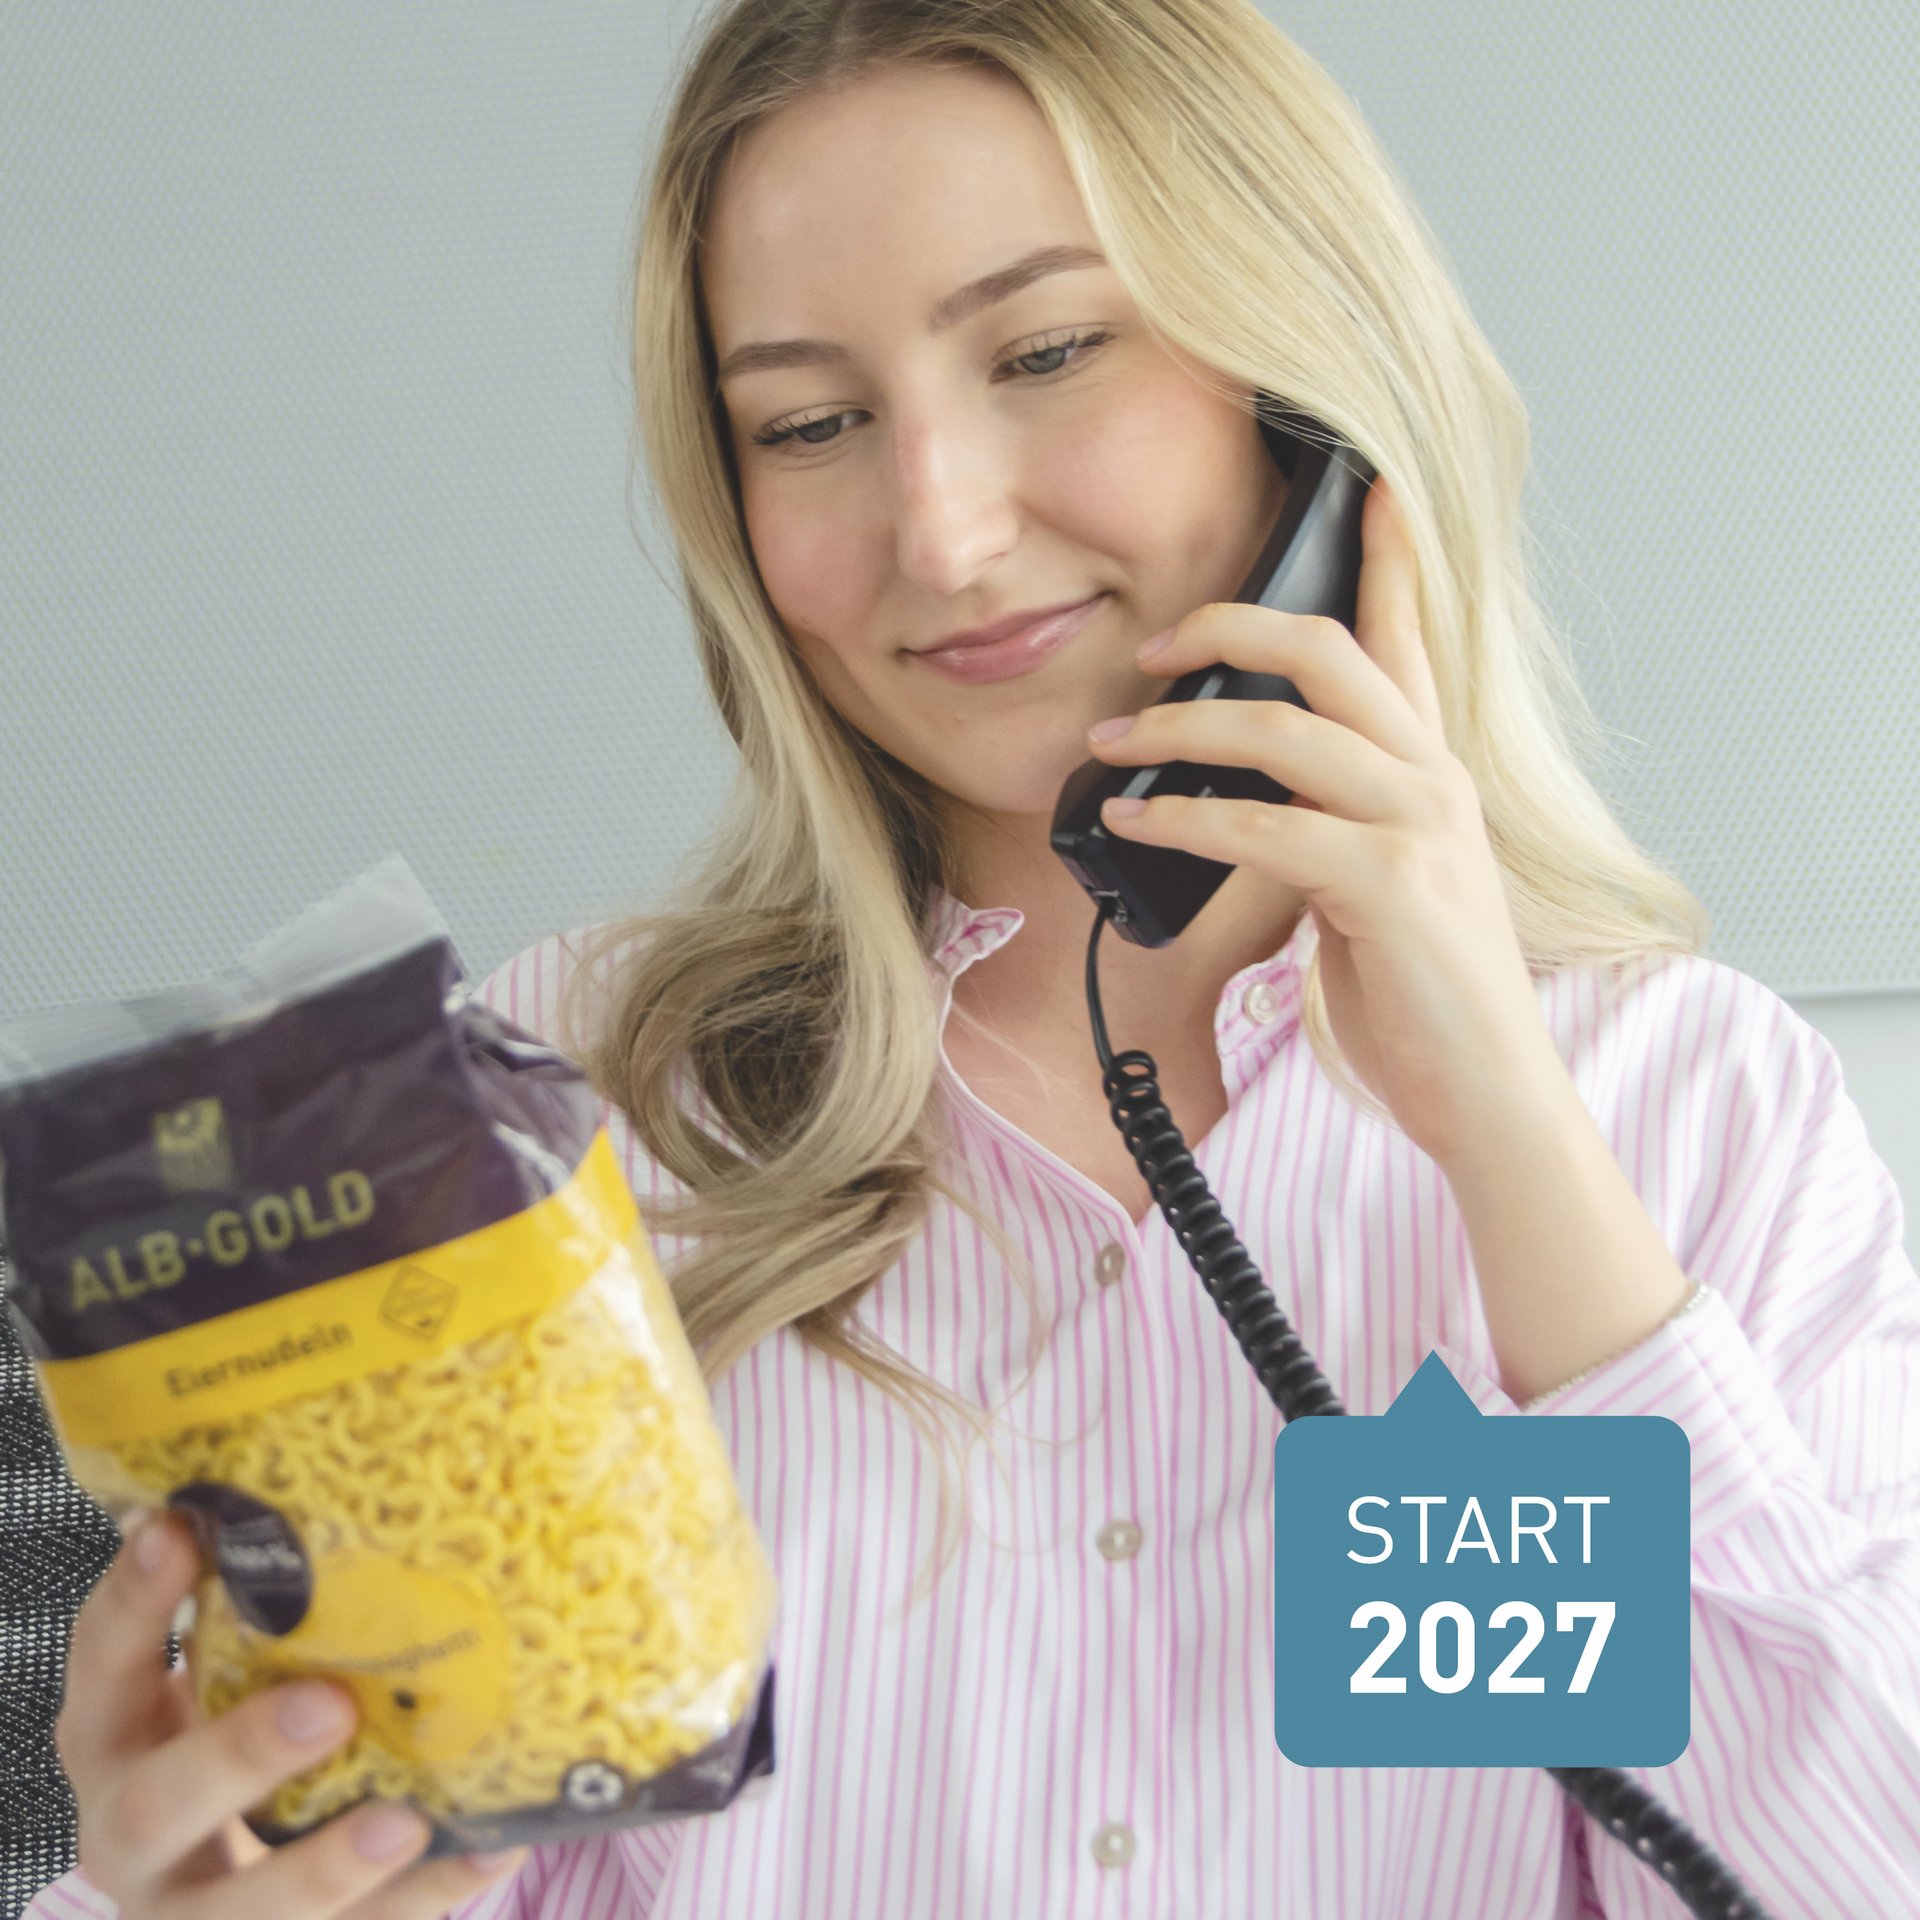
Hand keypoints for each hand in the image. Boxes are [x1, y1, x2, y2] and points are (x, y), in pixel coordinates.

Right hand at [53, 1506, 528, 1918]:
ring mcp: (195, 1911)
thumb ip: (291, 1597)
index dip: (129, 1605)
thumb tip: (411, 1450)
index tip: (176, 1530)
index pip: (101, 1667)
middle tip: (326, 1706)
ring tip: (401, 1821)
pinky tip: (496, 1846)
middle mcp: (138, 1830)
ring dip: (316, 1871)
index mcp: (123, 1737)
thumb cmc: (262, 1726)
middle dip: (233, 1758)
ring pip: (231, 1917)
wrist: (252, 1901)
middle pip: (150, 1808)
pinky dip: (423, 1899)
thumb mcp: (244, 1668)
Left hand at [1084, 473, 1564, 1169]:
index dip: (1387, 558)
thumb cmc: (1422, 995)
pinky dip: (1182, 817)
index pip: (1409, 640)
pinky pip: (1261, 827)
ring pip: (1285, 733)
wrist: (1488, 1092)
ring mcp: (1418, 828)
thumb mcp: (1374, 888)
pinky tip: (1131, 821)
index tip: (1366, 486)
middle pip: (1331, 655)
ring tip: (1107, 744)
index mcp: (1431, 774)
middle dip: (1234, 630)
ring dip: (1177, 731)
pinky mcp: (1387, 886)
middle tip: (1154, 644)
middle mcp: (1433, 782)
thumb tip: (1228, 801)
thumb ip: (1325, 826)